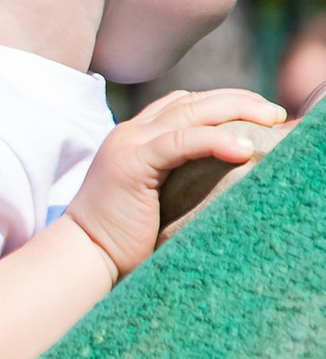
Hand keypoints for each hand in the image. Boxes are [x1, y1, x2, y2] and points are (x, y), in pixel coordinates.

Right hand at [66, 85, 283, 281]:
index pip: (184, 104)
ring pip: (192, 110)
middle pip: (194, 100)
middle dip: (241, 101)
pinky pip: (183, 140)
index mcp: (135, 138)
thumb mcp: (156, 200)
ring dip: (238, 110)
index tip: (258, 117)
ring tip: (271, 121)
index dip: (223, 102)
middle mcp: (131, 133)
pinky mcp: (132, 162)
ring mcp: (129, 144)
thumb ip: (180, 179)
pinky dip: (217, 140)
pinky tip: (244, 150)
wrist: (83, 258)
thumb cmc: (120, 242)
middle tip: (276, 114)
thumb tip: (229, 176)